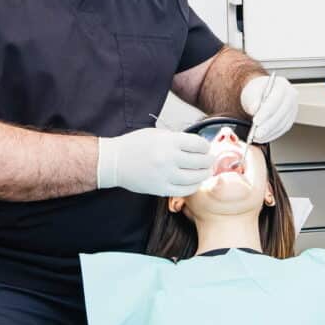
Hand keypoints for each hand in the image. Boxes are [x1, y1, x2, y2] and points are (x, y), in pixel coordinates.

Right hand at [97, 128, 214, 195]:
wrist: (114, 162)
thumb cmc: (135, 145)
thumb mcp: (157, 134)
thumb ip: (177, 139)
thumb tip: (197, 145)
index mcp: (169, 142)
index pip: (198, 144)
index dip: (205, 146)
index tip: (206, 148)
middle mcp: (168, 158)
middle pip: (200, 161)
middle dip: (209, 160)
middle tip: (210, 160)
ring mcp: (164, 176)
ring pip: (195, 178)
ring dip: (204, 174)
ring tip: (205, 171)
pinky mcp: (160, 189)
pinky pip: (184, 191)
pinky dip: (193, 186)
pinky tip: (194, 182)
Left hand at [241, 75, 297, 142]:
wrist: (260, 94)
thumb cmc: (257, 91)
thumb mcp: (252, 91)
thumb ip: (253, 99)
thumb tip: (254, 109)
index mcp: (282, 85)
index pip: (275, 100)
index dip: (265, 112)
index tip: (256, 121)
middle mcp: (290, 96)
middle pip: (281, 113)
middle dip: (267, 126)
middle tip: (256, 133)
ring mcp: (292, 108)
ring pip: (282, 123)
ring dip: (269, 133)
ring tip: (257, 137)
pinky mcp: (290, 118)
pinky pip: (282, 129)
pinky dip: (272, 135)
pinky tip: (263, 137)